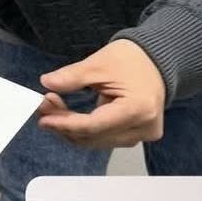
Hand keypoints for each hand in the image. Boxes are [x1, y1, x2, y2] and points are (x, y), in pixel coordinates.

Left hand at [37, 40, 166, 148]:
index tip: (43, 117)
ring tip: (54, 108)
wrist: (157, 60)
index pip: (94, 126)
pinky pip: (106, 138)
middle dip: (65, 125)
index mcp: (138, 109)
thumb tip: (46, 82)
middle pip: (94, 137)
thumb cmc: (132, 59)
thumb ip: (72, 76)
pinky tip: (70, 116)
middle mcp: (144, 128)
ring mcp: (143, 135)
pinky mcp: (138, 135)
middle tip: (44, 107)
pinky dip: (86, 129)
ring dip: (72, 129)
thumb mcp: (99, 63)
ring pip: (98, 141)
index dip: (65, 124)